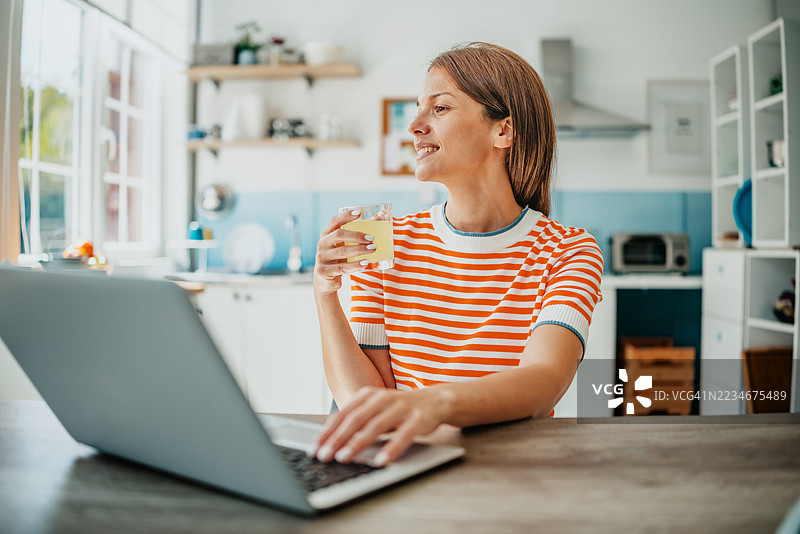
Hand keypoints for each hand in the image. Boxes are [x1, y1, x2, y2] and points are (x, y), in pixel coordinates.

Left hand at [308, 386, 446, 466]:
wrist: (436, 400)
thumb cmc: (399, 409)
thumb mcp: (375, 409)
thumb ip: (357, 421)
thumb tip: (329, 442)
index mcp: (368, 395)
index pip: (343, 414)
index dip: (327, 431)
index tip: (314, 448)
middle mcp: (382, 399)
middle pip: (355, 419)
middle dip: (337, 438)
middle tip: (324, 455)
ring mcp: (401, 408)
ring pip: (376, 426)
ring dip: (358, 443)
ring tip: (345, 458)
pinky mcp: (418, 419)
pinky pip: (403, 435)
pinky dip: (391, 448)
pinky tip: (381, 461)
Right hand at [313, 210, 375, 296]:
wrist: (325, 282)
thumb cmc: (339, 260)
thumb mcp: (345, 247)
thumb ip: (357, 235)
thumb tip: (379, 217)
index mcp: (326, 234)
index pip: (335, 221)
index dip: (346, 216)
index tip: (359, 213)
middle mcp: (322, 244)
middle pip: (339, 235)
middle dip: (357, 236)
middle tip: (372, 238)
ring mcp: (321, 257)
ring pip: (342, 251)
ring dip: (359, 250)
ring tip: (373, 249)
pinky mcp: (323, 271)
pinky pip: (342, 267)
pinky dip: (355, 265)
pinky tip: (365, 263)